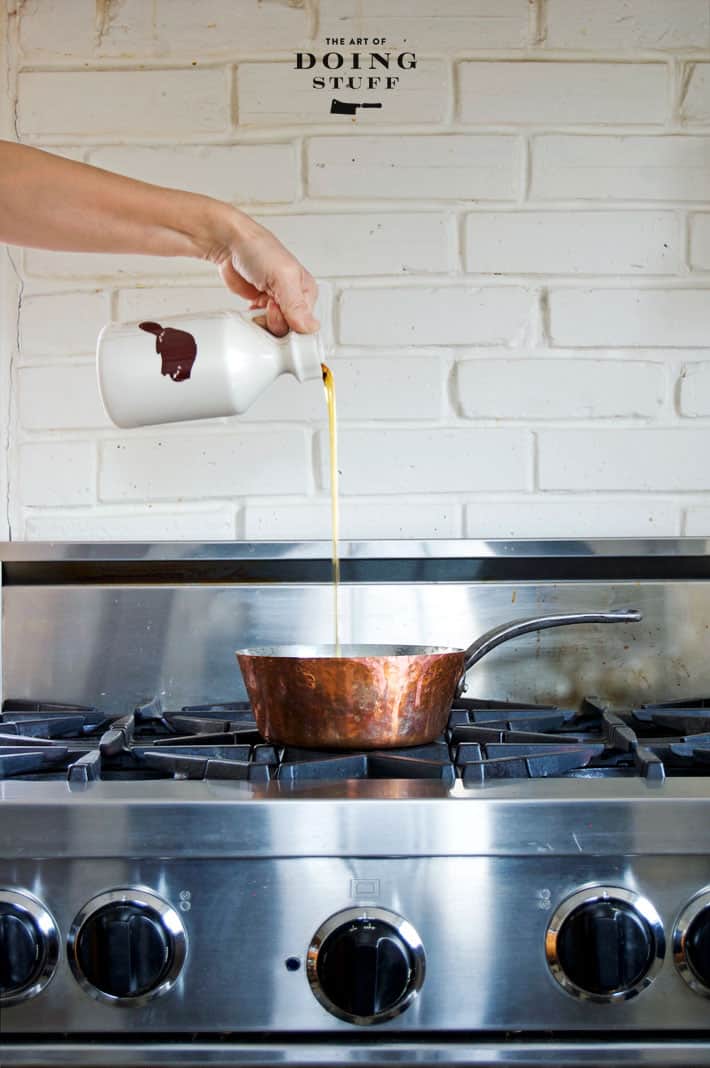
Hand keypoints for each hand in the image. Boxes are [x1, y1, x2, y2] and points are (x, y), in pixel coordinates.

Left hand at [214, 210, 318, 336]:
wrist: (230, 245)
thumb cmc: (259, 250)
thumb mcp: (283, 276)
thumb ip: (296, 304)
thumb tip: (310, 327)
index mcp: (306, 292)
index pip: (306, 324)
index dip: (290, 324)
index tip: (277, 312)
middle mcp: (293, 300)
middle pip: (288, 330)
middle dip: (274, 322)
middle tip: (267, 305)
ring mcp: (276, 304)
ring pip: (273, 330)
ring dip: (262, 322)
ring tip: (258, 305)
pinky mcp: (260, 306)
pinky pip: (260, 325)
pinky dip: (253, 320)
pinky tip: (252, 308)